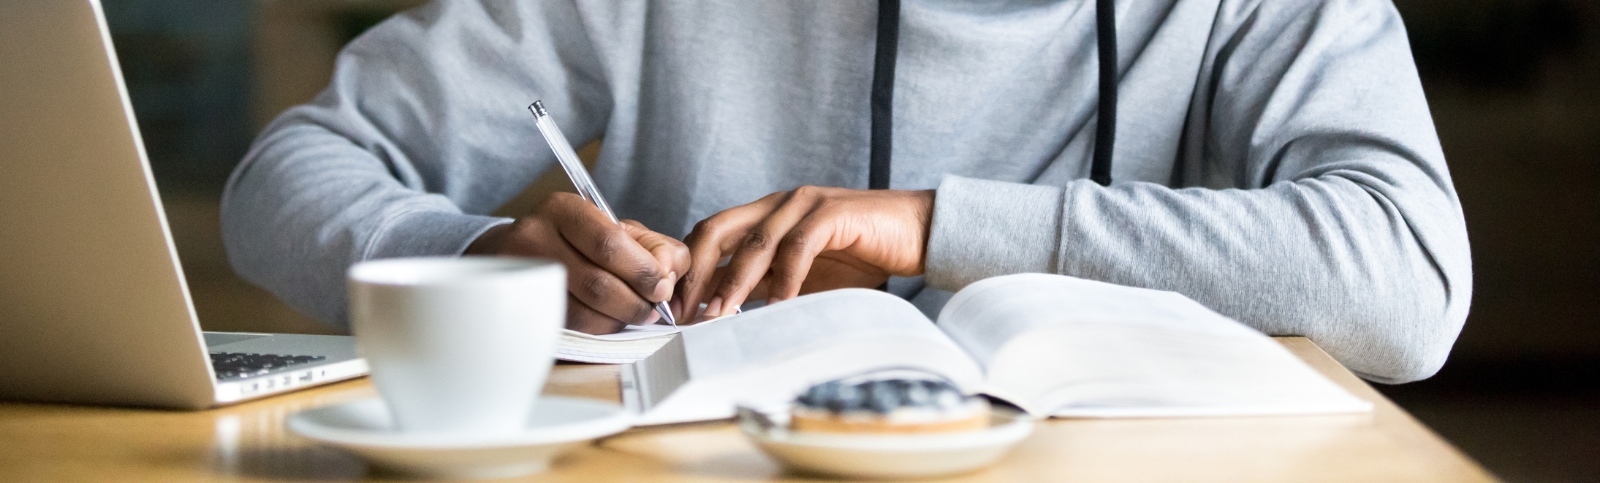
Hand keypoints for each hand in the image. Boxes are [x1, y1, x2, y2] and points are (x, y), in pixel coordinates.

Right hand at [466, 193, 689, 333]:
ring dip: (619, 320)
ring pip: (583, 312)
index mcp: (563, 209)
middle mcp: (535, 238)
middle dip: (635, 301)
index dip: (642, 271)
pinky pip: (569, 328)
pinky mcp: (523, 306)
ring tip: (634, 314)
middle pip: (596, 283)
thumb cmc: (582, 242)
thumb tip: (668, 274)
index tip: (662, 286)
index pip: (609, 243)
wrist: (522, 253)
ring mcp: (524, 275)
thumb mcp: (620, 230)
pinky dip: (599, 328)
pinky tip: (610, 319)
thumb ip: (655, 247)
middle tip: (653, 308)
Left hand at [678, 186, 933, 320]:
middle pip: (718, 229)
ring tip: (721, 315)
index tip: (675, 309)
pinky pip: (799, 247)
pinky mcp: (834, 213)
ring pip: (755, 242)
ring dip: (734, 282)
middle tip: (686, 313)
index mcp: (767, 214)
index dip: (689, 269)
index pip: (711, 235)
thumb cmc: (863, 255)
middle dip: (697, 272)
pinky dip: (784, 279)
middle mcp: (779, 203)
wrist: (919, 234)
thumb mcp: (802, 275)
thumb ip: (766, 284)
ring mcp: (805, 204)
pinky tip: (777, 306)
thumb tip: (722, 309)